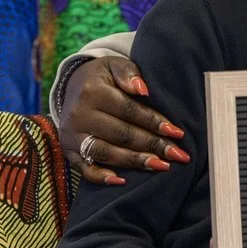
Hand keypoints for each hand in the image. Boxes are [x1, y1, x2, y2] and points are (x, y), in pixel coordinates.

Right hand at [59, 57, 189, 184]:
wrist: (72, 86)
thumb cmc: (103, 77)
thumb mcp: (114, 65)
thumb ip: (129, 73)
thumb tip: (143, 89)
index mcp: (93, 92)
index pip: (129, 111)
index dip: (154, 122)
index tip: (176, 132)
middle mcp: (79, 115)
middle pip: (121, 134)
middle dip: (152, 145)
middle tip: (177, 154)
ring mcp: (72, 136)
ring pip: (106, 153)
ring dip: (135, 161)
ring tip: (161, 166)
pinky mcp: (68, 151)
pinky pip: (84, 169)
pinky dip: (101, 178)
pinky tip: (122, 182)